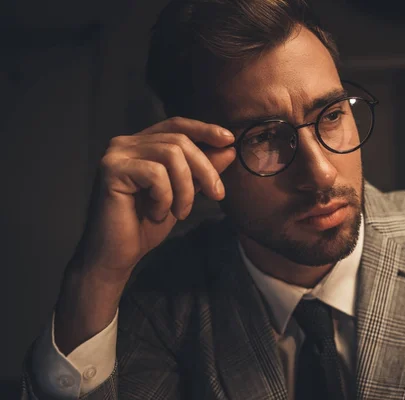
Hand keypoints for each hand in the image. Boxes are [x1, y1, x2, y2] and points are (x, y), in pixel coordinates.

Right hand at [73, 116, 235, 281]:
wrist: (117, 255)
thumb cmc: (146, 225)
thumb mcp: (183, 194)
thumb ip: (201, 171)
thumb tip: (229, 149)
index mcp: (141, 144)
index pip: (177, 125)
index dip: (204, 129)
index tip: (229, 140)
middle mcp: (125, 143)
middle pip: (179, 141)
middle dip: (205, 168)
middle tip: (217, 195)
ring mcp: (116, 154)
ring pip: (171, 155)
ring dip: (185, 189)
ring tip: (180, 212)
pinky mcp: (111, 169)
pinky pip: (156, 174)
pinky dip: (165, 198)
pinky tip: (155, 213)